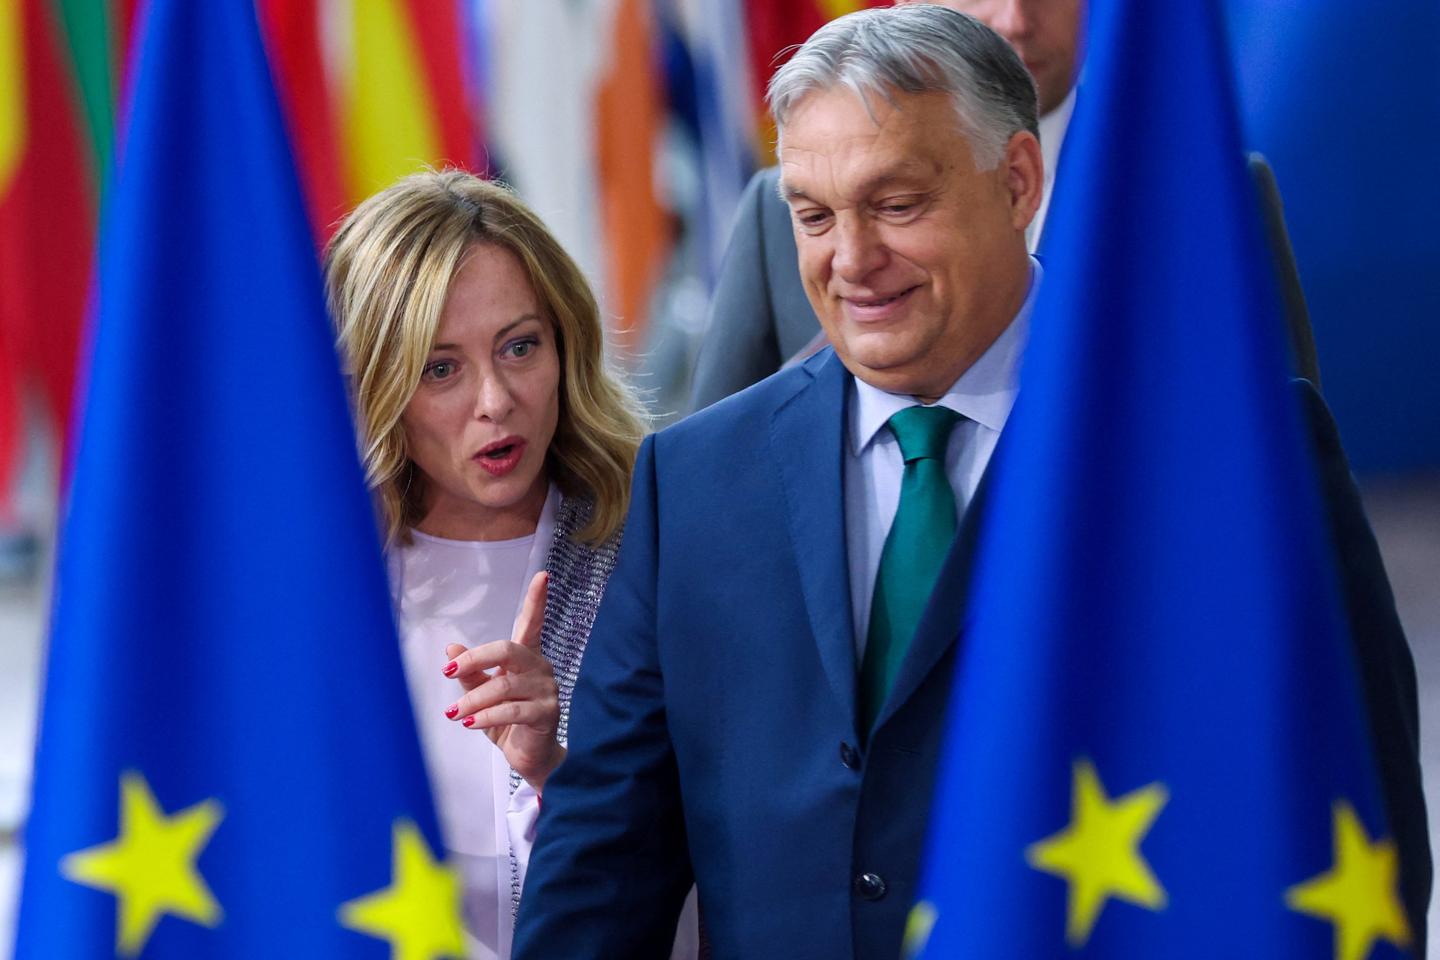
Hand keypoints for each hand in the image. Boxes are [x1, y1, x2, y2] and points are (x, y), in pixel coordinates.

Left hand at [441, 571, 565, 790]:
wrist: (528, 757)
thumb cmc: (507, 721)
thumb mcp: (482, 694)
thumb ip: (470, 672)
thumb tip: (450, 649)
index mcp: (526, 657)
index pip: (532, 623)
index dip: (538, 600)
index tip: (543, 575)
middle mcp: (540, 668)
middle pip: (508, 649)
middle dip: (475, 658)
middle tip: (448, 671)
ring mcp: (546, 690)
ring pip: (504, 684)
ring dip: (473, 700)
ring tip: (453, 713)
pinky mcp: (547, 713)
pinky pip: (511, 709)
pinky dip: (485, 716)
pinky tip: (469, 723)